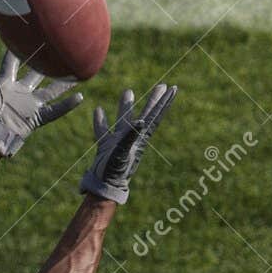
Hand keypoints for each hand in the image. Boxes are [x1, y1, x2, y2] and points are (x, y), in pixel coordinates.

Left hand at [0, 49, 83, 157]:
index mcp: (4, 85)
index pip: (11, 63)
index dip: (16, 50)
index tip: (24, 34)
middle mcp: (18, 93)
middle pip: (34, 73)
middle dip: (43, 61)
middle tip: (56, 45)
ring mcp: (28, 106)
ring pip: (50, 91)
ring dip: (62, 82)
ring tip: (76, 70)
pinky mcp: (34, 119)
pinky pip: (54, 111)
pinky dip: (67, 105)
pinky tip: (81, 97)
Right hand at [79, 83, 177, 203]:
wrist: (103, 186)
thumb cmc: (114, 171)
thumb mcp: (123, 152)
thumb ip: (130, 136)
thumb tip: (141, 121)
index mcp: (139, 138)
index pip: (154, 116)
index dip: (163, 103)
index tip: (172, 89)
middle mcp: (132, 138)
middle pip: (145, 116)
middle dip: (153, 101)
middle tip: (161, 86)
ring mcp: (119, 142)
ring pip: (124, 120)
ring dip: (126, 107)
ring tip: (128, 91)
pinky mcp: (107, 147)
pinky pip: (104, 131)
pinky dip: (101, 121)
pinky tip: (98, 109)